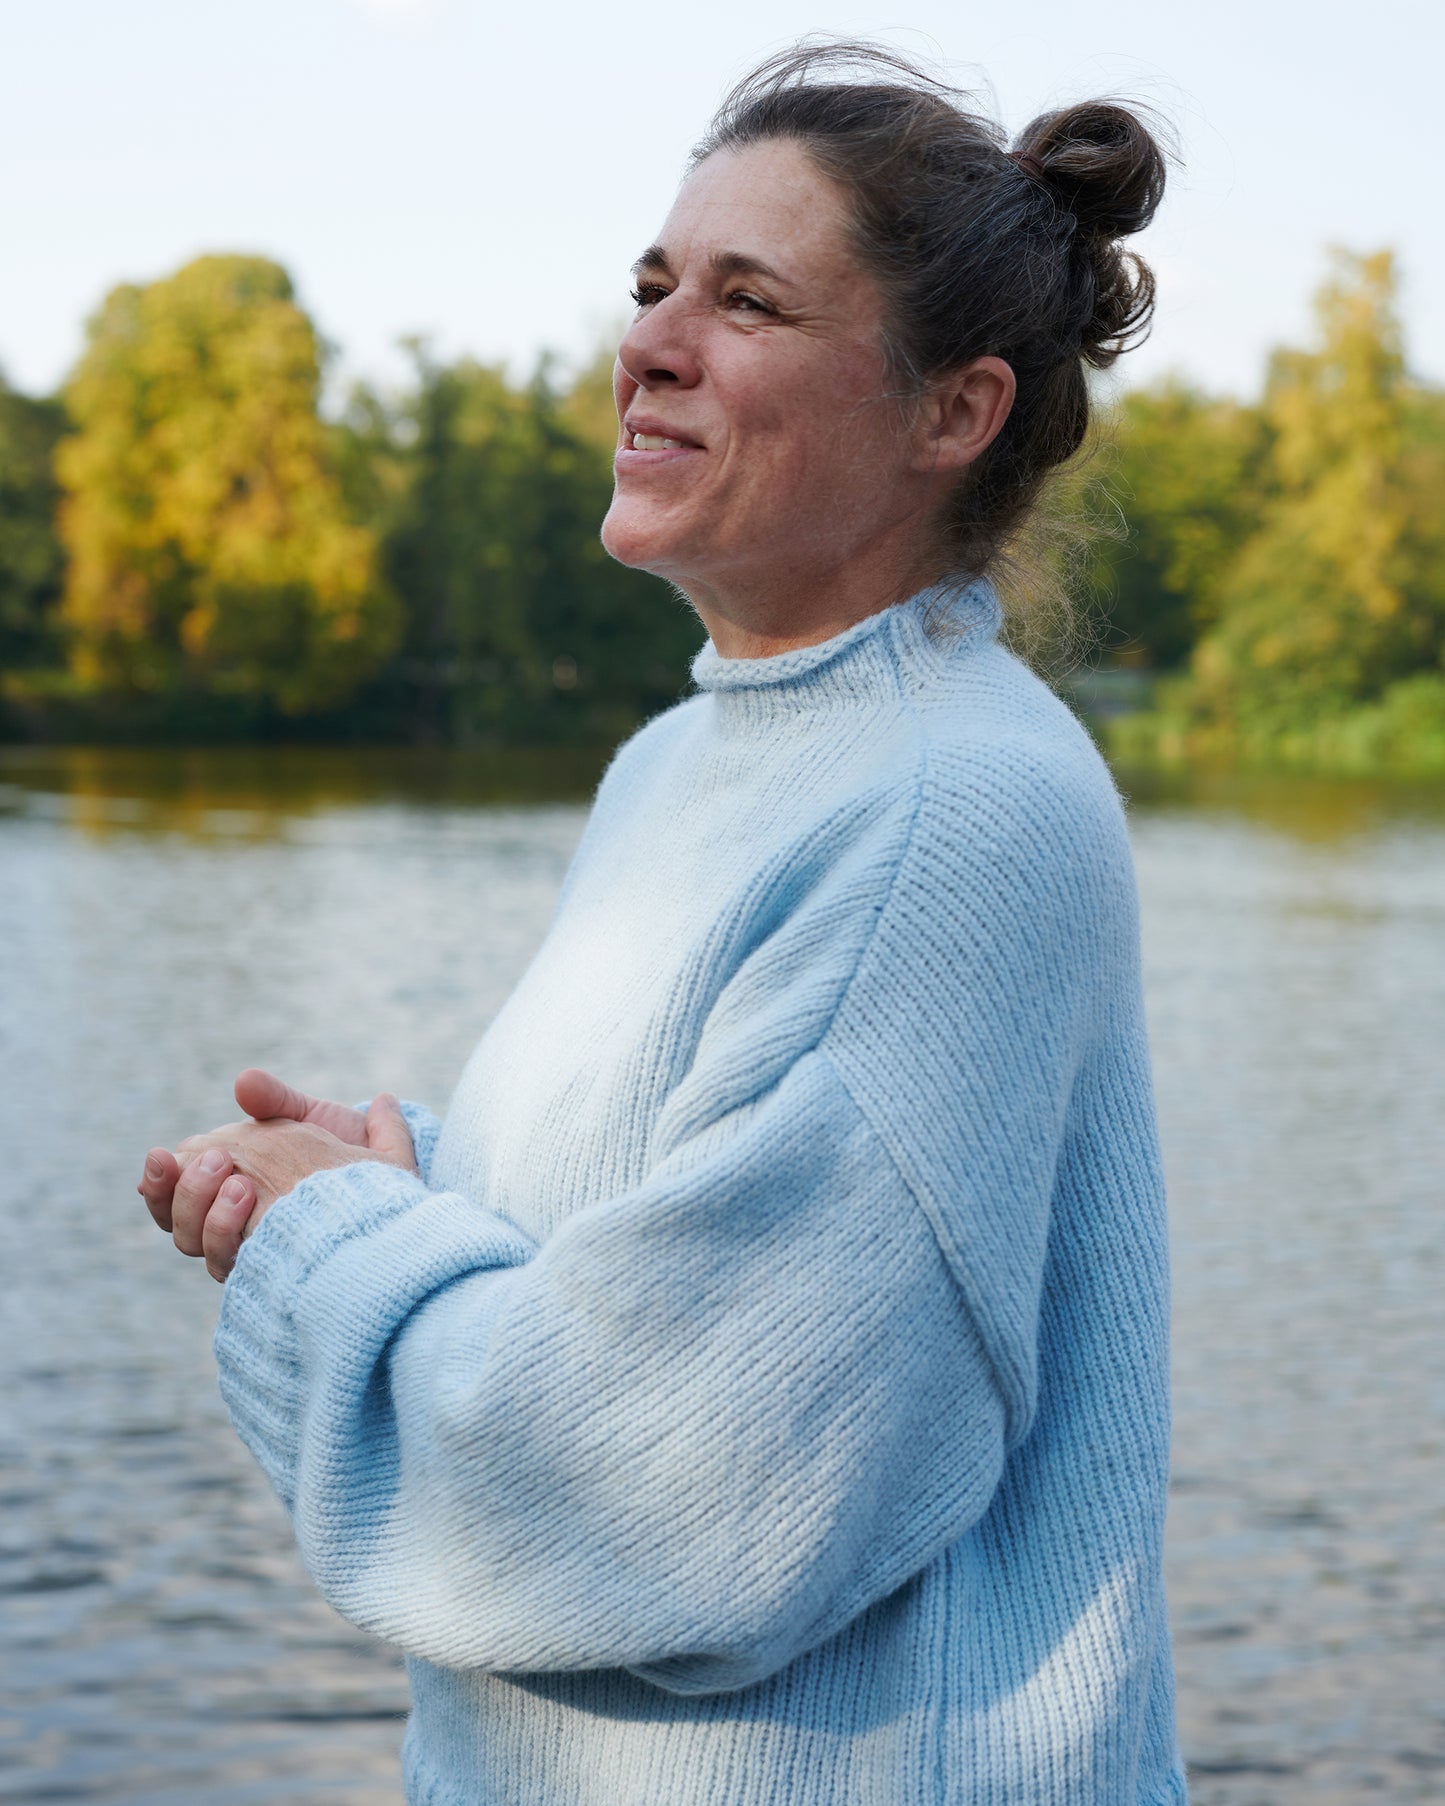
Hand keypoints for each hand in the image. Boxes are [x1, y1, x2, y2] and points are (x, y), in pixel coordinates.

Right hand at [139, 1077, 413, 1282]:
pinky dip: (231, 1234)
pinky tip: (249, 1204)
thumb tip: (244, 1082)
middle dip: (181, 1193)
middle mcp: (235, 1226)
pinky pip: (233, 1265)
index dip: (158, 1182)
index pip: (172, 1196)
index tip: (160, 1155)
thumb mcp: (313, 1118)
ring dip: (205, 1211)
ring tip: (239, 1182)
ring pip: (199, 1247)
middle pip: (178, 1226)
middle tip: (217, 1161)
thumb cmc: (350, 1153)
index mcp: (230, 1188)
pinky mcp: (276, 1269)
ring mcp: (255, 1249)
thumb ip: (276, 1101)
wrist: (397, 1185)